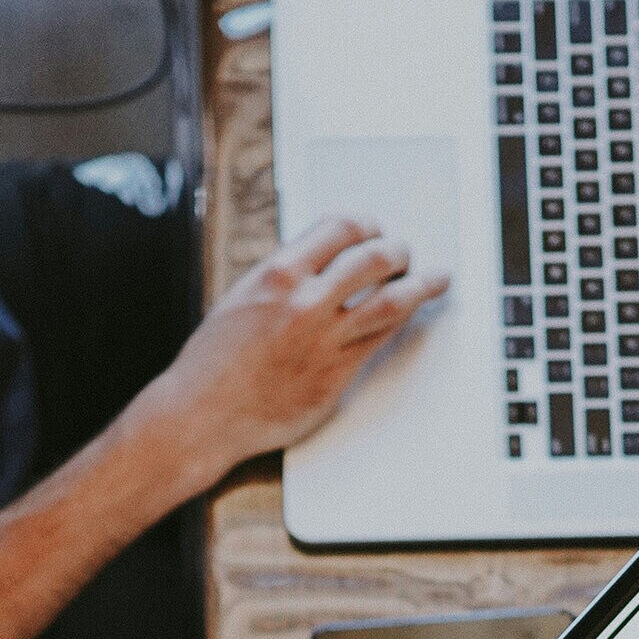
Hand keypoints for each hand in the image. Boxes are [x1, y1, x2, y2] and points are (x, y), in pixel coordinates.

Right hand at [134, 217, 450, 490]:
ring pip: (393, 300)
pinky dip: (403, 320)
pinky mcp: (337, 374)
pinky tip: (412, 314)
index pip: (340, 227)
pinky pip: (383, 338)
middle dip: (398, 250)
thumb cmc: (215, 359)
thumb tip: (325, 257)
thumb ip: (286, 275)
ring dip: (421, 283)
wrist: (202, 414)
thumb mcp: (243, 296)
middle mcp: (305, 301)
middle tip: (405, 253)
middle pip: (374, 257)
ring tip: (435, 278)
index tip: (374, 228)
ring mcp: (325, 339)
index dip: (366, 224)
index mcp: (277, 273)